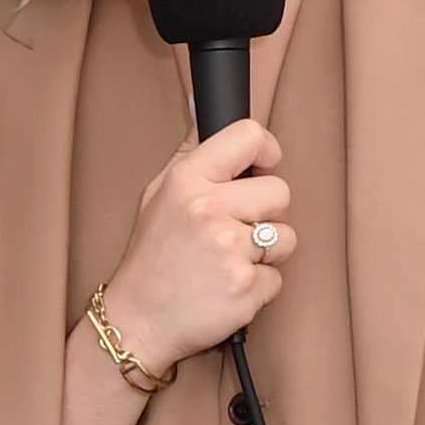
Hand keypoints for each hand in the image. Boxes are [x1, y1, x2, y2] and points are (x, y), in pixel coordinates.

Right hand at [102, 120, 291, 366]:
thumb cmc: (152, 258)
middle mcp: (209, 211)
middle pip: (280, 191)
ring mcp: (229, 251)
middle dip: (265, 213)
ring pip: (286, 236)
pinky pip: (277, 277)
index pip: (250, 137)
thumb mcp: (158, 194)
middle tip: (232, 230)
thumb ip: (188, 150)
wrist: (137, 321)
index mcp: (188, 180)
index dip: (267, 151)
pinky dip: (258, 287)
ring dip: (265, 253)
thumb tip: (200, 104)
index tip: (262, 166)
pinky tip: (226, 287)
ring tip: (227, 261)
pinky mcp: (246, 289)